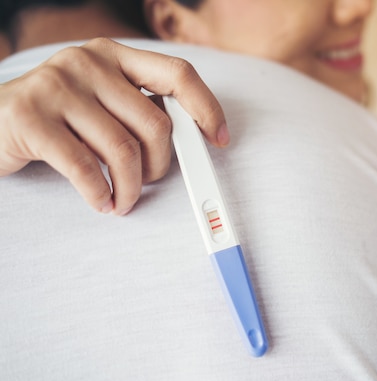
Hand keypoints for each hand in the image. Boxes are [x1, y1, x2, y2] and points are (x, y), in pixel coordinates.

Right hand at [0, 38, 228, 214]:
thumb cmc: (58, 118)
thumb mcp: (102, 102)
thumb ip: (139, 111)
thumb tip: (192, 140)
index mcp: (114, 55)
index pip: (178, 74)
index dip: (206, 108)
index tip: (219, 139)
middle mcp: (88, 62)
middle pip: (155, 123)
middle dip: (160, 165)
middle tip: (146, 183)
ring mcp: (56, 86)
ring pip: (123, 149)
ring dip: (130, 188)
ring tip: (121, 201)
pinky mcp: (30, 117)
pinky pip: (85, 167)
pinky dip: (99, 194)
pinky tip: (100, 201)